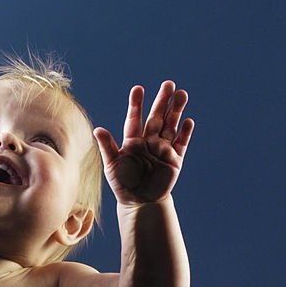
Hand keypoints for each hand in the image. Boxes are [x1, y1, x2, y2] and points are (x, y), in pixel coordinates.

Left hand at [93, 82, 193, 205]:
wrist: (140, 202)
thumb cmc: (123, 184)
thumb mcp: (112, 166)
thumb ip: (108, 147)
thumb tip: (98, 129)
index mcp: (132, 141)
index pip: (134, 119)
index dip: (136, 104)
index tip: (138, 89)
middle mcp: (148, 141)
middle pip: (156, 117)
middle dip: (162, 101)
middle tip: (168, 84)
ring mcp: (163, 149)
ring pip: (171, 125)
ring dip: (176, 110)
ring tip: (181, 94)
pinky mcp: (175, 159)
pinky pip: (181, 143)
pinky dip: (185, 132)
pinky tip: (188, 120)